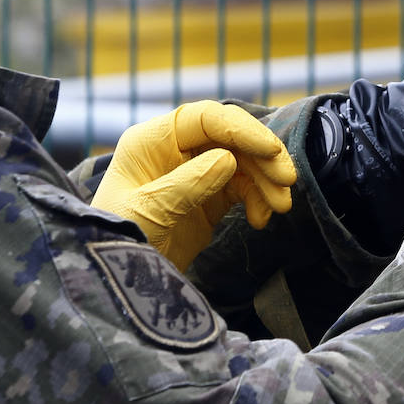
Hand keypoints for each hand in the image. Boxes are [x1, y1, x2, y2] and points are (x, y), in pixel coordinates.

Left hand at [91, 101, 296, 271]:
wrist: (115, 284)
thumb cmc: (117, 239)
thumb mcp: (147, 213)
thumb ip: (186, 185)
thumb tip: (228, 160)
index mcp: (152, 141)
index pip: (205, 119)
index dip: (242, 129)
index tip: (271, 150)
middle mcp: (174, 150)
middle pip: (231, 137)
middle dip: (262, 157)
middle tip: (287, 181)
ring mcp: (193, 173)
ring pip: (243, 162)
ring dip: (266, 181)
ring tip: (281, 207)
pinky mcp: (208, 198)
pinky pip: (243, 187)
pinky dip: (257, 200)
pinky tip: (260, 220)